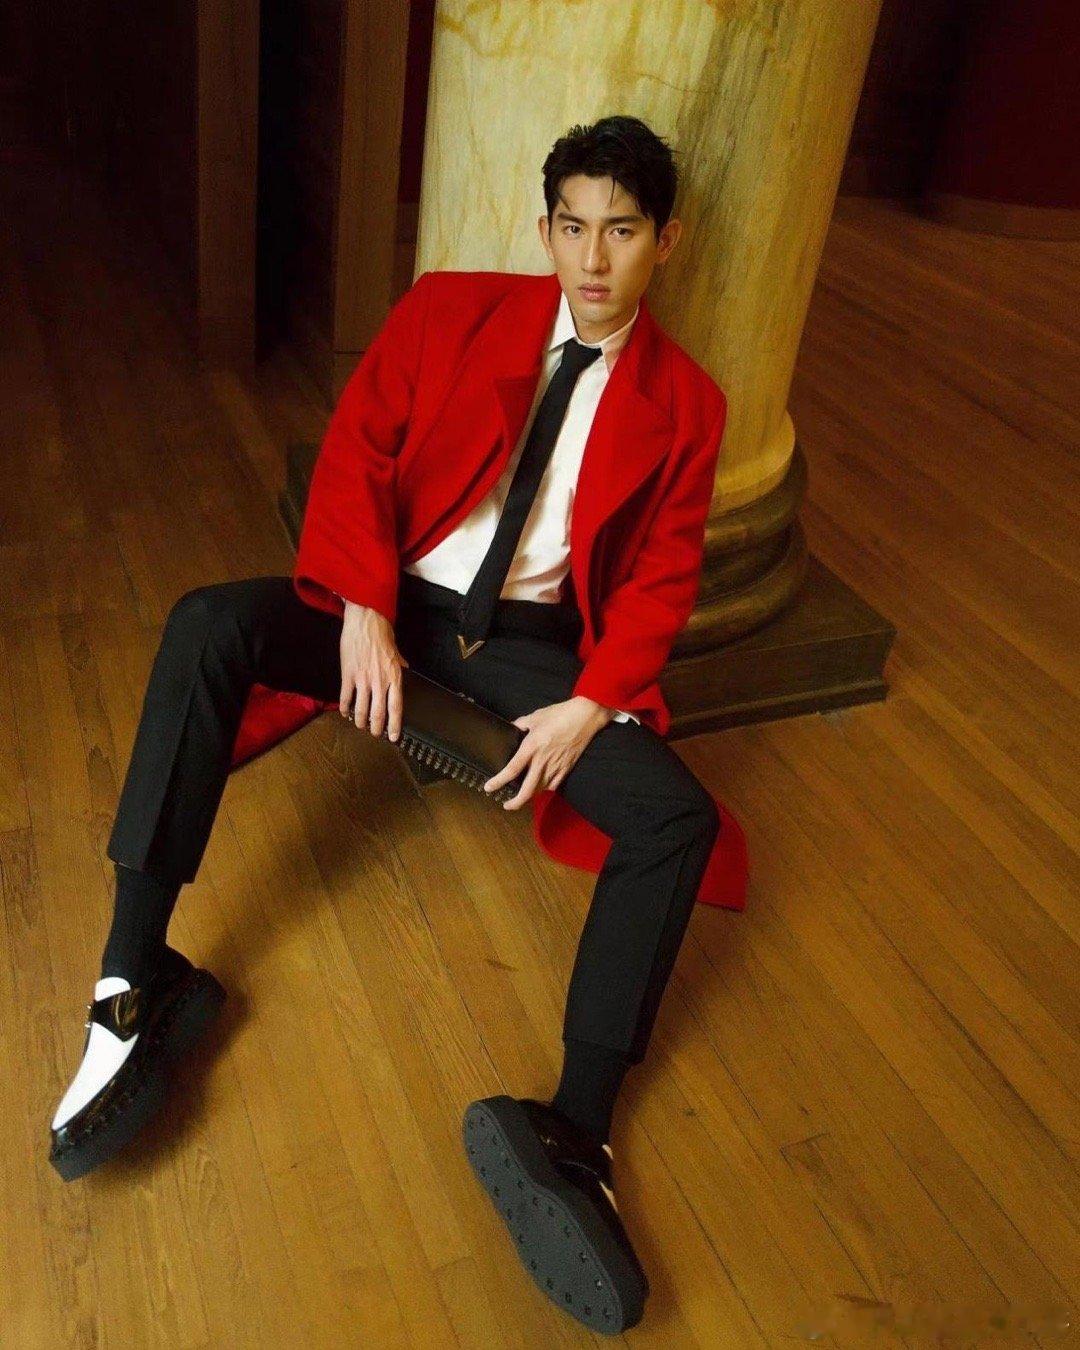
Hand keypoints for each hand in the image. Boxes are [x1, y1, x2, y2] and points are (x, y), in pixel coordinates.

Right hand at [338, 601, 408, 741]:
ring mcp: (363, 679)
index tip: (393, 736)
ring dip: (360, 721)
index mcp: (394, 677)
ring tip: (360, 726)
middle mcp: (379, 681)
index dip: (394, 725)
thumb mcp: (396, 650)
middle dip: (376, 728)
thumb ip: (400, 663)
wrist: (365, 620)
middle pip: (378, 713)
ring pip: (361, 709)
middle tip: (375, 734)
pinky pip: (345, 697)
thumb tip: (405, 667)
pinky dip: (344, 708)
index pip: (396, 707)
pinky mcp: (348, 674)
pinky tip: (344, 712)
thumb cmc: (381, 632)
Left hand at [483, 697, 613, 809]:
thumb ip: (521, 723)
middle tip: (507, 805)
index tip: (489, 787)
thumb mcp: (536, 716)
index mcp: (531, 747)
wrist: (585, 717)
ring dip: (530, 795)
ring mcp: (556, 766)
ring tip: (522, 795)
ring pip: (541, 790)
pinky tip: (542, 786)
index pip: (512, 769)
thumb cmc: (560, 714)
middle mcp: (542, 761)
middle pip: (527, 790)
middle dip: (516, 802)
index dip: (499, 781)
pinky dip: (546, 788)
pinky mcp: (567, 768)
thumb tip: (512, 726)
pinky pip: (554, 784)